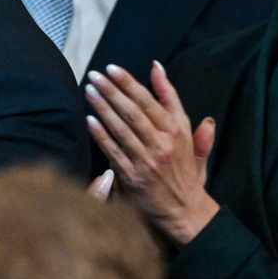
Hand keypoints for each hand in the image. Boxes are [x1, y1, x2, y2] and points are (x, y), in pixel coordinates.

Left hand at [84, 62, 219, 243]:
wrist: (186, 210)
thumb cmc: (186, 169)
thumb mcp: (189, 132)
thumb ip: (173, 100)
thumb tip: (157, 68)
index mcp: (177, 131)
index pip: (150, 100)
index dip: (129, 83)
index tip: (112, 68)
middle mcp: (163, 143)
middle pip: (133, 111)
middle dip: (112, 91)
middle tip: (94, 75)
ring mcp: (147, 160)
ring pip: (122, 129)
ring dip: (103, 108)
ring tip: (89, 90)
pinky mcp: (133, 177)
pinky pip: (114, 152)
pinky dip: (101, 135)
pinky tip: (89, 120)